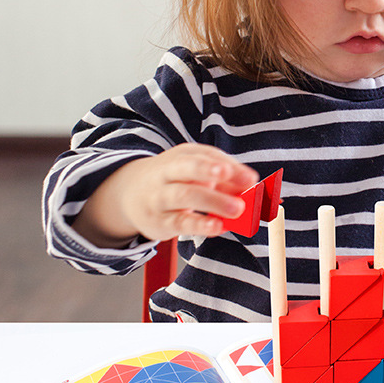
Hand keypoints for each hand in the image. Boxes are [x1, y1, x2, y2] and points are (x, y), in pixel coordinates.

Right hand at [73, 144, 258, 246]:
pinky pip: (179, 222)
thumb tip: (254, 186)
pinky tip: (217, 227)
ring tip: (237, 209)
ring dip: (214, 201)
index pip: (207, 156)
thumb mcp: (197, 174)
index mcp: (183, 156)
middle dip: (213, 171)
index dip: (231, 167)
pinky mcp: (158, 221)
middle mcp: (168, 172)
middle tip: (243, 183)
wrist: (129, 194)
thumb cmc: (174, 181)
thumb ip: (226, 180)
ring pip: (185, 195)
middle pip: (189, 167)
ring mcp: (160, 196)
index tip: (252, 178)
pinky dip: (199, 225)